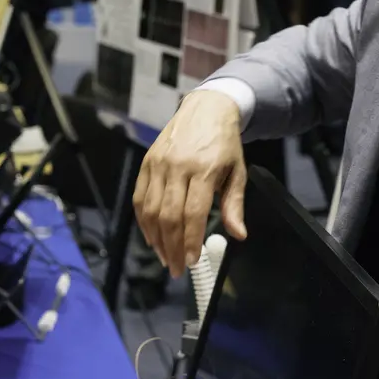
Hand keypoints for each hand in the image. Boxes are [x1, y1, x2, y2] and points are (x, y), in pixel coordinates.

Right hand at [133, 90, 249, 276]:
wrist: (205, 109)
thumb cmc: (224, 143)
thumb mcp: (238, 171)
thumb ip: (234, 205)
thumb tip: (238, 235)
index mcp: (204, 169)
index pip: (193, 213)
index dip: (191, 241)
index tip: (192, 261)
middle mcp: (177, 166)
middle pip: (169, 215)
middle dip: (172, 247)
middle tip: (178, 269)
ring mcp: (159, 164)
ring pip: (151, 210)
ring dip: (156, 239)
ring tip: (166, 257)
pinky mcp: (147, 163)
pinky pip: (140, 198)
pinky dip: (143, 221)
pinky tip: (152, 237)